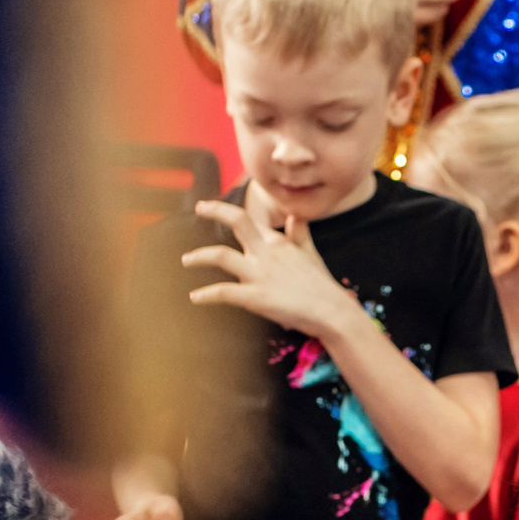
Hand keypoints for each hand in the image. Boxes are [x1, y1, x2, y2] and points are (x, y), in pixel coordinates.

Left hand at [183, 194, 361, 339]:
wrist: (332, 312)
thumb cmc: (322, 286)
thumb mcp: (311, 255)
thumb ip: (300, 234)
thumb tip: (296, 215)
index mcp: (279, 242)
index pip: (250, 219)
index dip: (227, 210)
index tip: (209, 207)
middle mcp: (267, 252)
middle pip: (238, 221)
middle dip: (215, 211)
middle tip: (198, 208)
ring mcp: (260, 274)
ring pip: (221, 256)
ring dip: (199, 257)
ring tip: (186, 260)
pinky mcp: (256, 297)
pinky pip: (224, 293)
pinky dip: (206, 295)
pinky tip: (194, 298)